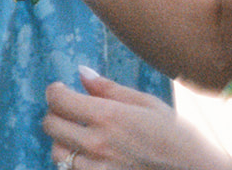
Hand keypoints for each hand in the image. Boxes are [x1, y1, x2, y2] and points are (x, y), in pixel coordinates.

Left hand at [44, 66, 231, 169]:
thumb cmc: (180, 140)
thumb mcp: (150, 106)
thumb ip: (110, 89)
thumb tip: (81, 72)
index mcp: (109, 117)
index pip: (57, 99)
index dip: (56, 92)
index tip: (62, 91)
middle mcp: (98, 144)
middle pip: (50, 124)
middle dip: (57, 114)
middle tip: (71, 113)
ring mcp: (98, 169)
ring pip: (57, 152)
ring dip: (64, 142)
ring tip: (81, 137)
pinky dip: (75, 164)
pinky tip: (92, 158)